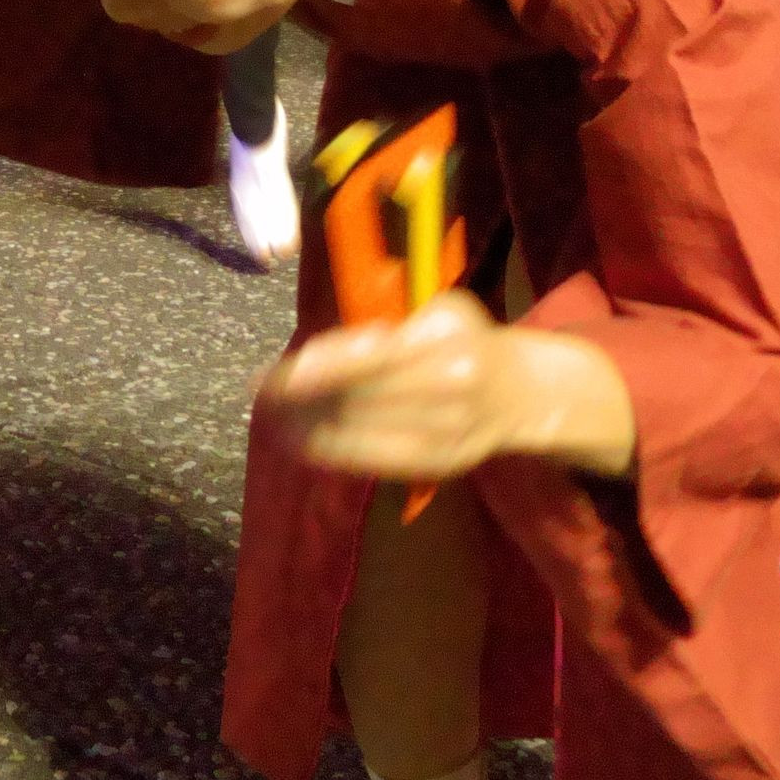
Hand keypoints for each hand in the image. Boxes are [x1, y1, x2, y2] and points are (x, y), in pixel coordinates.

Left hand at [260, 289, 635, 480]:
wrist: (521, 392)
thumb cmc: (467, 339)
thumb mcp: (436, 312)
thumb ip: (382, 332)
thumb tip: (313, 357)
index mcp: (444, 342)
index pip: (368, 359)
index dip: (317, 370)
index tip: (274, 375)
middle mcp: (446, 391)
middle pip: (357, 398)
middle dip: (301, 398)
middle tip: (258, 393)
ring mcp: (442, 435)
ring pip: (359, 433)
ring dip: (307, 427)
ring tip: (273, 417)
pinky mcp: (434, 467)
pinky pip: (371, 461)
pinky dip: (331, 451)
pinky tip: (302, 441)